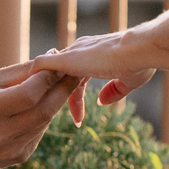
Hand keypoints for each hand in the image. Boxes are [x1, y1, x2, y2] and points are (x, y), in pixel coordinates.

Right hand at [0, 60, 79, 168]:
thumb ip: (21, 72)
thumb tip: (53, 58)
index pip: (29, 94)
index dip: (48, 77)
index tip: (60, 64)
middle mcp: (0, 135)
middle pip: (45, 110)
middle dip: (63, 89)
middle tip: (75, 73)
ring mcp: (11, 150)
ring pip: (45, 120)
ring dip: (55, 102)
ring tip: (58, 85)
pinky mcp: (20, 156)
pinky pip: (40, 131)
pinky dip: (43, 116)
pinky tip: (37, 107)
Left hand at [33, 36, 154, 123]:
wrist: (140, 50)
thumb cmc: (141, 62)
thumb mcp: (127, 80)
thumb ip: (114, 91)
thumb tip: (101, 102)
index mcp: (94, 53)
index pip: (76, 74)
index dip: (76, 95)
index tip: (79, 116)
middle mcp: (80, 49)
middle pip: (60, 75)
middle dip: (59, 96)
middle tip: (64, 118)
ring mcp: (72, 53)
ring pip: (49, 72)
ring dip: (45, 92)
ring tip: (41, 113)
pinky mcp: (67, 59)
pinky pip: (40, 66)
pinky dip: (33, 80)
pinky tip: (28, 98)